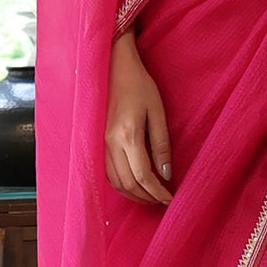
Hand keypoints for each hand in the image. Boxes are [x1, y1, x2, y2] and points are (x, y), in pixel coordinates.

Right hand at [105, 30, 172, 205]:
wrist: (113, 66)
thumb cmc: (138, 85)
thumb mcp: (157, 112)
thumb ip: (161, 144)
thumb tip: (166, 174)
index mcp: (127, 135)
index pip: (142, 176)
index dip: (157, 192)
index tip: (170, 198)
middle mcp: (109, 143)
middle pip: (127, 183)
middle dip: (146, 197)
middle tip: (162, 200)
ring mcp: (99, 143)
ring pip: (114, 181)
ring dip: (132, 194)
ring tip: (149, 195)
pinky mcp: (96, 141)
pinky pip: (106, 172)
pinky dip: (120, 184)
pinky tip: (133, 184)